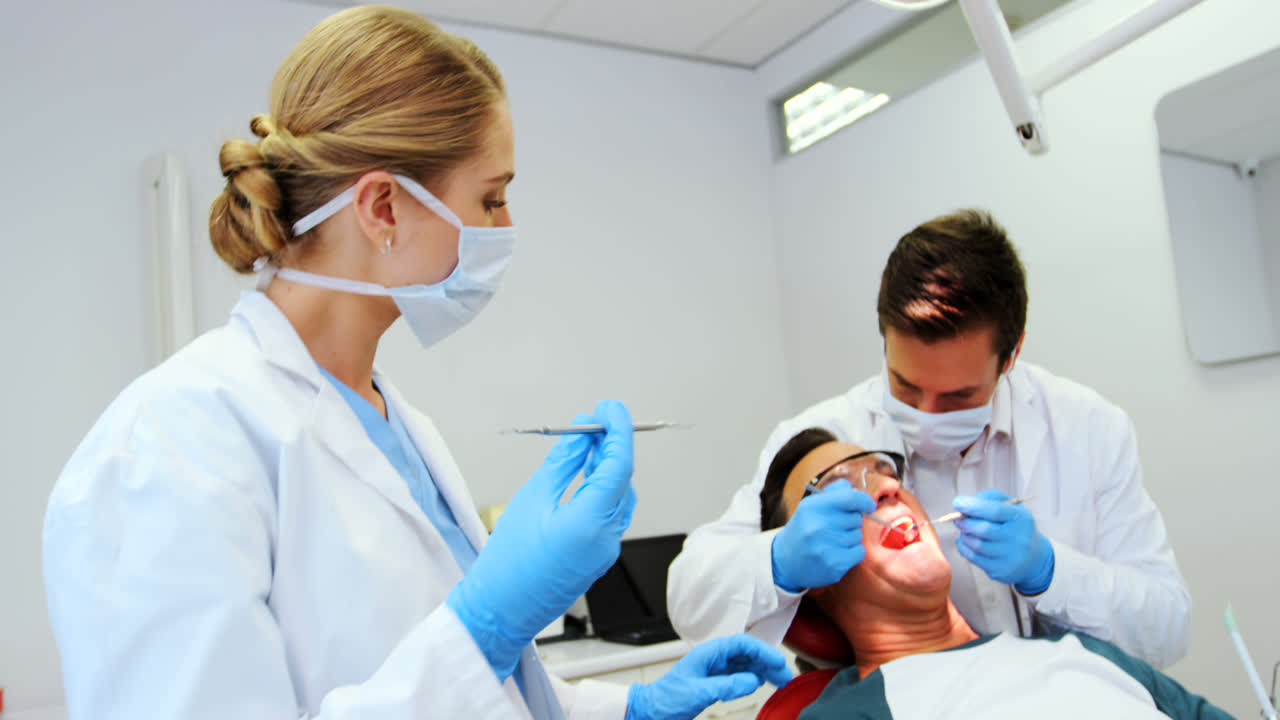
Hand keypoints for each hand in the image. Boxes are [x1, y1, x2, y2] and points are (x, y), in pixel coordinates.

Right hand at [447, 400, 635, 678]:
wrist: (499, 611)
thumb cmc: (507, 562)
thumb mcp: (532, 499)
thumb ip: (562, 463)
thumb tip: (582, 435)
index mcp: (591, 522)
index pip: (620, 463)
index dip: (619, 429)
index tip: (609, 408)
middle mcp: (607, 537)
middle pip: (622, 479)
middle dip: (612, 445)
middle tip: (592, 421)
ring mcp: (606, 551)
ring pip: (619, 496)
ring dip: (607, 466)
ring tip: (587, 443)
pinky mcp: (599, 558)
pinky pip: (610, 514)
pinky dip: (602, 489)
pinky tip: (585, 475)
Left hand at [625, 634, 791, 719]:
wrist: (650, 712)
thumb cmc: (666, 699)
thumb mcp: (699, 692)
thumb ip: (727, 686)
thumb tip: (753, 680)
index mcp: (708, 653)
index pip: (741, 644)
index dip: (762, 651)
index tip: (777, 662)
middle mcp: (713, 659)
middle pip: (747, 654)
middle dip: (767, 662)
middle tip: (785, 675)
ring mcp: (714, 671)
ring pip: (745, 665)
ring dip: (763, 671)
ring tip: (779, 681)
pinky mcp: (714, 683)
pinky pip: (739, 677)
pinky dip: (752, 680)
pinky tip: (761, 684)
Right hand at [771, 480, 876, 591]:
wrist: (785, 561)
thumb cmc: (804, 529)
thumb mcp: (811, 506)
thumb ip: (834, 493)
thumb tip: (856, 491)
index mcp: (812, 507)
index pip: (850, 498)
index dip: (864, 500)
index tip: (869, 505)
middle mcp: (818, 526)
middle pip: (857, 518)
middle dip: (852, 522)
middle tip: (836, 528)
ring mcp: (825, 547)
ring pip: (858, 536)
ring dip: (851, 538)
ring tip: (833, 542)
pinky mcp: (834, 565)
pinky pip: (859, 552)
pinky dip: (853, 553)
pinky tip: (838, 553)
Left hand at [953, 489, 1053, 593]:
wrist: (1034, 558)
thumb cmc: (1015, 526)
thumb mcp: (1010, 507)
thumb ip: (989, 499)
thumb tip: (964, 503)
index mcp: (1021, 518)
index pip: (995, 511)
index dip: (973, 506)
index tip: (957, 503)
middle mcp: (1018, 539)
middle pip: (983, 529)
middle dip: (965, 522)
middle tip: (957, 519)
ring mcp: (1010, 557)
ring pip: (976, 545)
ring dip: (964, 535)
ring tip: (965, 530)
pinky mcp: (1001, 571)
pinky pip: (974, 558)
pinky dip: (964, 547)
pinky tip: (965, 541)